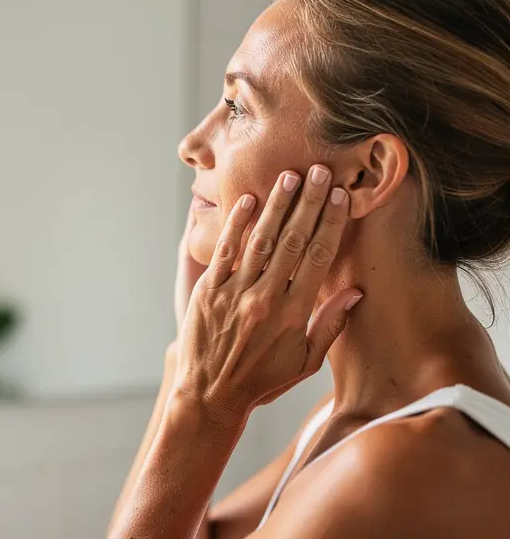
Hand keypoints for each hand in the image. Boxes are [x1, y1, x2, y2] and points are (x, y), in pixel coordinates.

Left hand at [173, 165, 361, 418]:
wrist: (210, 394)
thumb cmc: (261, 380)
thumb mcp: (305, 362)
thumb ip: (330, 325)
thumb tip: (356, 292)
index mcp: (293, 314)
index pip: (317, 258)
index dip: (329, 223)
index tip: (339, 196)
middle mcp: (265, 299)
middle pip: (292, 241)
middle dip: (307, 203)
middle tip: (318, 171)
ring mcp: (234, 293)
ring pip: (260, 241)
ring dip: (275, 206)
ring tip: (288, 177)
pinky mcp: (207, 291)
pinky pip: (224, 252)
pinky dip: (236, 226)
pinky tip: (248, 202)